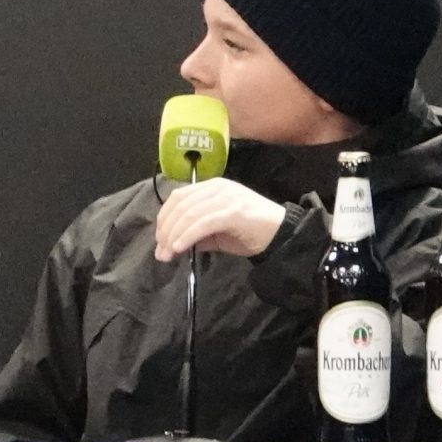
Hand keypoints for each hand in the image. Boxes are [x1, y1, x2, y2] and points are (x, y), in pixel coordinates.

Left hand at [155, 178, 286, 261]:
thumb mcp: (217, 232)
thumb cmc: (250, 233)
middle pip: (180, 205)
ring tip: (168, 254)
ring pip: (189, 213)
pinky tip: (179, 248)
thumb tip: (172, 244)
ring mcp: (226, 197)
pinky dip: (187, 235)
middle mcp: (217, 188)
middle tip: (160, 252)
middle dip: (165, 229)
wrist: (282, 234)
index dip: (164, 218)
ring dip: (173, 235)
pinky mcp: (233, 211)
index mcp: (212, 187)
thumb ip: (196, 233)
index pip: (178, 197)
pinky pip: (203, 222)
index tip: (159, 240)